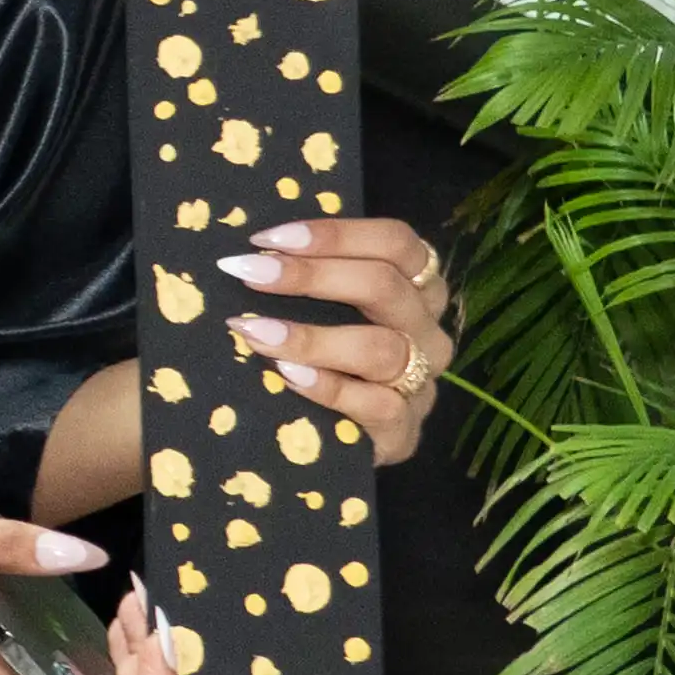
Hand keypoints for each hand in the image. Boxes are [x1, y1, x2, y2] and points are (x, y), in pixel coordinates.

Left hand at [228, 214, 455, 468]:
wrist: (326, 441)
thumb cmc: (316, 357)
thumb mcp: (319, 310)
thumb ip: (305, 276)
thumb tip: (251, 248)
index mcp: (416, 288)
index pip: (396, 242)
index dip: (336, 233)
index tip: (267, 238)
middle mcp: (426, 332)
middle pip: (385, 286)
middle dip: (311, 275)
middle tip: (249, 273)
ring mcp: (420, 384)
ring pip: (382, 348)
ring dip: (312, 337)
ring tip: (255, 331)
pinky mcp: (404, 432)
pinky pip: (378, 406)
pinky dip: (329, 388)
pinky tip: (287, 376)